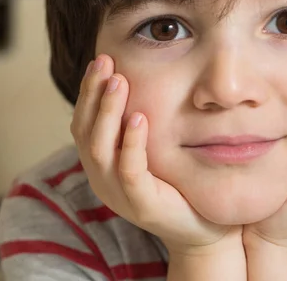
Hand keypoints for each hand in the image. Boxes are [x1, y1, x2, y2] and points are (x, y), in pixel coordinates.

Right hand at [70, 54, 241, 254]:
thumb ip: (140, 123)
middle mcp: (102, 178)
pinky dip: (132, 143)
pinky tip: (140, 118)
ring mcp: (119, 193)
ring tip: (119, 81)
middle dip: (93, 93)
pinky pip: (130, 171)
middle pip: (85, 131)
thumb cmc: (178, 183)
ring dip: (108, 112)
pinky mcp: (142, 205)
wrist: (202, 228)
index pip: (84, 123)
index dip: (88, 91)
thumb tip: (142, 78)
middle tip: (104, 62)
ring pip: (100, 149)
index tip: (100, 59)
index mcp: (102, 164)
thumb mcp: (153, 149)